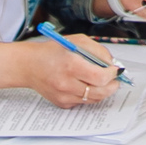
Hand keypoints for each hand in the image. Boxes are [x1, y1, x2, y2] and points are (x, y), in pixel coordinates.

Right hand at [0, 35, 119, 106]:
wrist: (30, 65)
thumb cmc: (52, 51)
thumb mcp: (77, 41)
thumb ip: (98, 51)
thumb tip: (112, 63)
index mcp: (71, 65)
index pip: (100, 77)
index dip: (112, 74)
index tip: (115, 70)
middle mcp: (66, 83)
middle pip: (99, 92)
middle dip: (112, 86)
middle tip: (115, 79)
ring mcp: (63, 95)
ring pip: (92, 99)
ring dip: (102, 91)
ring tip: (103, 81)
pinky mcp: (61, 103)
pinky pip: (82, 102)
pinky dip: (88, 95)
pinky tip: (85, 85)